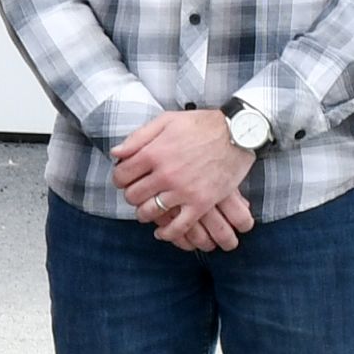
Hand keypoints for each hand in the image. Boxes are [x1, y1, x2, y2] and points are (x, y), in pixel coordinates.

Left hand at [111, 109, 255, 250]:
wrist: (238, 133)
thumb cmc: (201, 125)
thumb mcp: (167, 121)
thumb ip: (139, 137)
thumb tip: (116, 153)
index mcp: (154, 152)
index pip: (122, 175)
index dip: (119, 178)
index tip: (125, 179)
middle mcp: (165, 174)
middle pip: (133, 195)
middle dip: (132, 195)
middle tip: (138, 193)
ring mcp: (183, 191)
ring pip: (150, 212)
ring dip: (144, 213)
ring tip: (148, 209)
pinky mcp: (201, 203)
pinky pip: (178, 227)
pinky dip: (166, 233)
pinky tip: (161, 232)